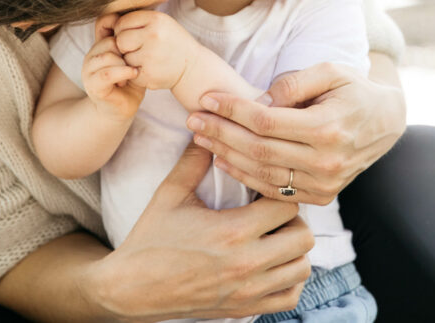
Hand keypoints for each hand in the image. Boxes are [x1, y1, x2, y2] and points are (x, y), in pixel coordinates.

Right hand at [82, 14, 145, 120]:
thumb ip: (132, 40)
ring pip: (107, 56)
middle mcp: (91, 56)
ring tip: (134, 71)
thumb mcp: (133, 56)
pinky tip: (134, 75)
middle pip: (108, 41)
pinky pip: (107, 73)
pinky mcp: (93, 85)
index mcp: (99, 46)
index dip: (120, 25)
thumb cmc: (132, 80)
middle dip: (126, 50)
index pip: (103, 22)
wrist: (123, 108)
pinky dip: (123, 72)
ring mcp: (89, 71)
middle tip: (136, 61)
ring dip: (125, 63)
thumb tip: (142, 14)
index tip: (137, 36)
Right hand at [85, 144, 313, 321]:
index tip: (264, 189)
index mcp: (232, 231)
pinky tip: (271, 263)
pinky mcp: (246, 308)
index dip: (279, 192)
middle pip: (302, 237)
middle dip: (292, 220)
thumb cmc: (150, 239)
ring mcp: (249, 291)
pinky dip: (289, 279)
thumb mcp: (170, 194)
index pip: (285, 205)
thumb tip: (206, 129)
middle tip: (273, 212)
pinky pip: (290, 296)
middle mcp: (247, 263)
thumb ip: (193, 161)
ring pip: (302, 267)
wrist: (132, 288)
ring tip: (274, 237)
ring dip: (293, 249)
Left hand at [114, 10, 199, 90]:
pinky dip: (134, 72)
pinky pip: (129, 72)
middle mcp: (154, 36)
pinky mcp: (149, 75)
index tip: (134, 36)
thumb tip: (108, 19)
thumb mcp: (160, 22)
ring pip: (123, 58)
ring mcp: (151, 57)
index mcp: (155, 19)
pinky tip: (148, 68)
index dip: (123, 31)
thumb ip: (137, 20)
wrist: (192, 66)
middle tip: (138, 48)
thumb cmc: (171, 41)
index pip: (121, 23)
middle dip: (125, 46)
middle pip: (120, 41)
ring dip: (130, 60)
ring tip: (146, 58)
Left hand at [185, 59, 405, 204]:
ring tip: (200, 137)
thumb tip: (258, 99)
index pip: (266, 121)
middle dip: (220, 132)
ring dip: (226, 155)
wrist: (386, 123)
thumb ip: (294, 83)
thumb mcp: (330, 71)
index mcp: (328, 128)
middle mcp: (326, 161)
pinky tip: (223, 160)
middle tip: (192, 118)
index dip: (232, 109)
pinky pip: (275, 190)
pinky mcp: (321, 195)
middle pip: (259, 149)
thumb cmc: (353, 90)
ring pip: (263, 173)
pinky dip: (245, 177)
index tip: (207, 98)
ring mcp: (325, 183)